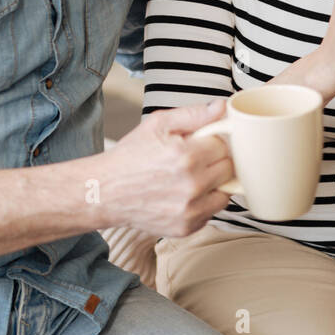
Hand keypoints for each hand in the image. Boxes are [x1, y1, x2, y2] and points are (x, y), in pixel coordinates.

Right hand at [98, 100, 236, 237]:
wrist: (106, 191)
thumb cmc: (130, 156)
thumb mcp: (157, 124)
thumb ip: (193, 114)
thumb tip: (221, 107)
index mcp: (187, 156)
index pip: (223, 146)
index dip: (212, 142)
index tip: (201, 144)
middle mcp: (192, 185)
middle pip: (228, 169)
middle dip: (215, 162)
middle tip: (195, 160)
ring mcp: (190, 210)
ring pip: (225, 193)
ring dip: (214, 184)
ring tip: (192, 178)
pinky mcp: (187, 227)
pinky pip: (211, 212)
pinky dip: (203, 203)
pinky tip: (184, 195)